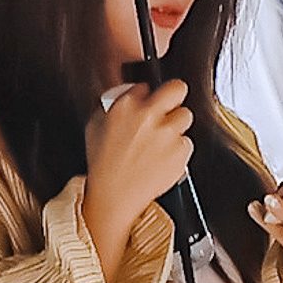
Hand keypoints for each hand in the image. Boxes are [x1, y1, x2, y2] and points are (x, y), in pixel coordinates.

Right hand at [86, 79, 196, 245]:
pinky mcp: (181, 152)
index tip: (146, 102)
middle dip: (174, 93)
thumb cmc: (103, 165)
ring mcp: (167, 134)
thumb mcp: (95, 126)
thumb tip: (127, 95)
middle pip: (177, 89)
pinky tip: (162, 158)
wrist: (114, 197)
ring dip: (175, 125)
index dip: (146, 95)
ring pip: (185, 116)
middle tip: (171, 103)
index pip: (145, 85)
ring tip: (160, 141)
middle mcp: (149, 116)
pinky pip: (187, 143)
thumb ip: (114, 105)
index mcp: (125, 106)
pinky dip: (178, 149)